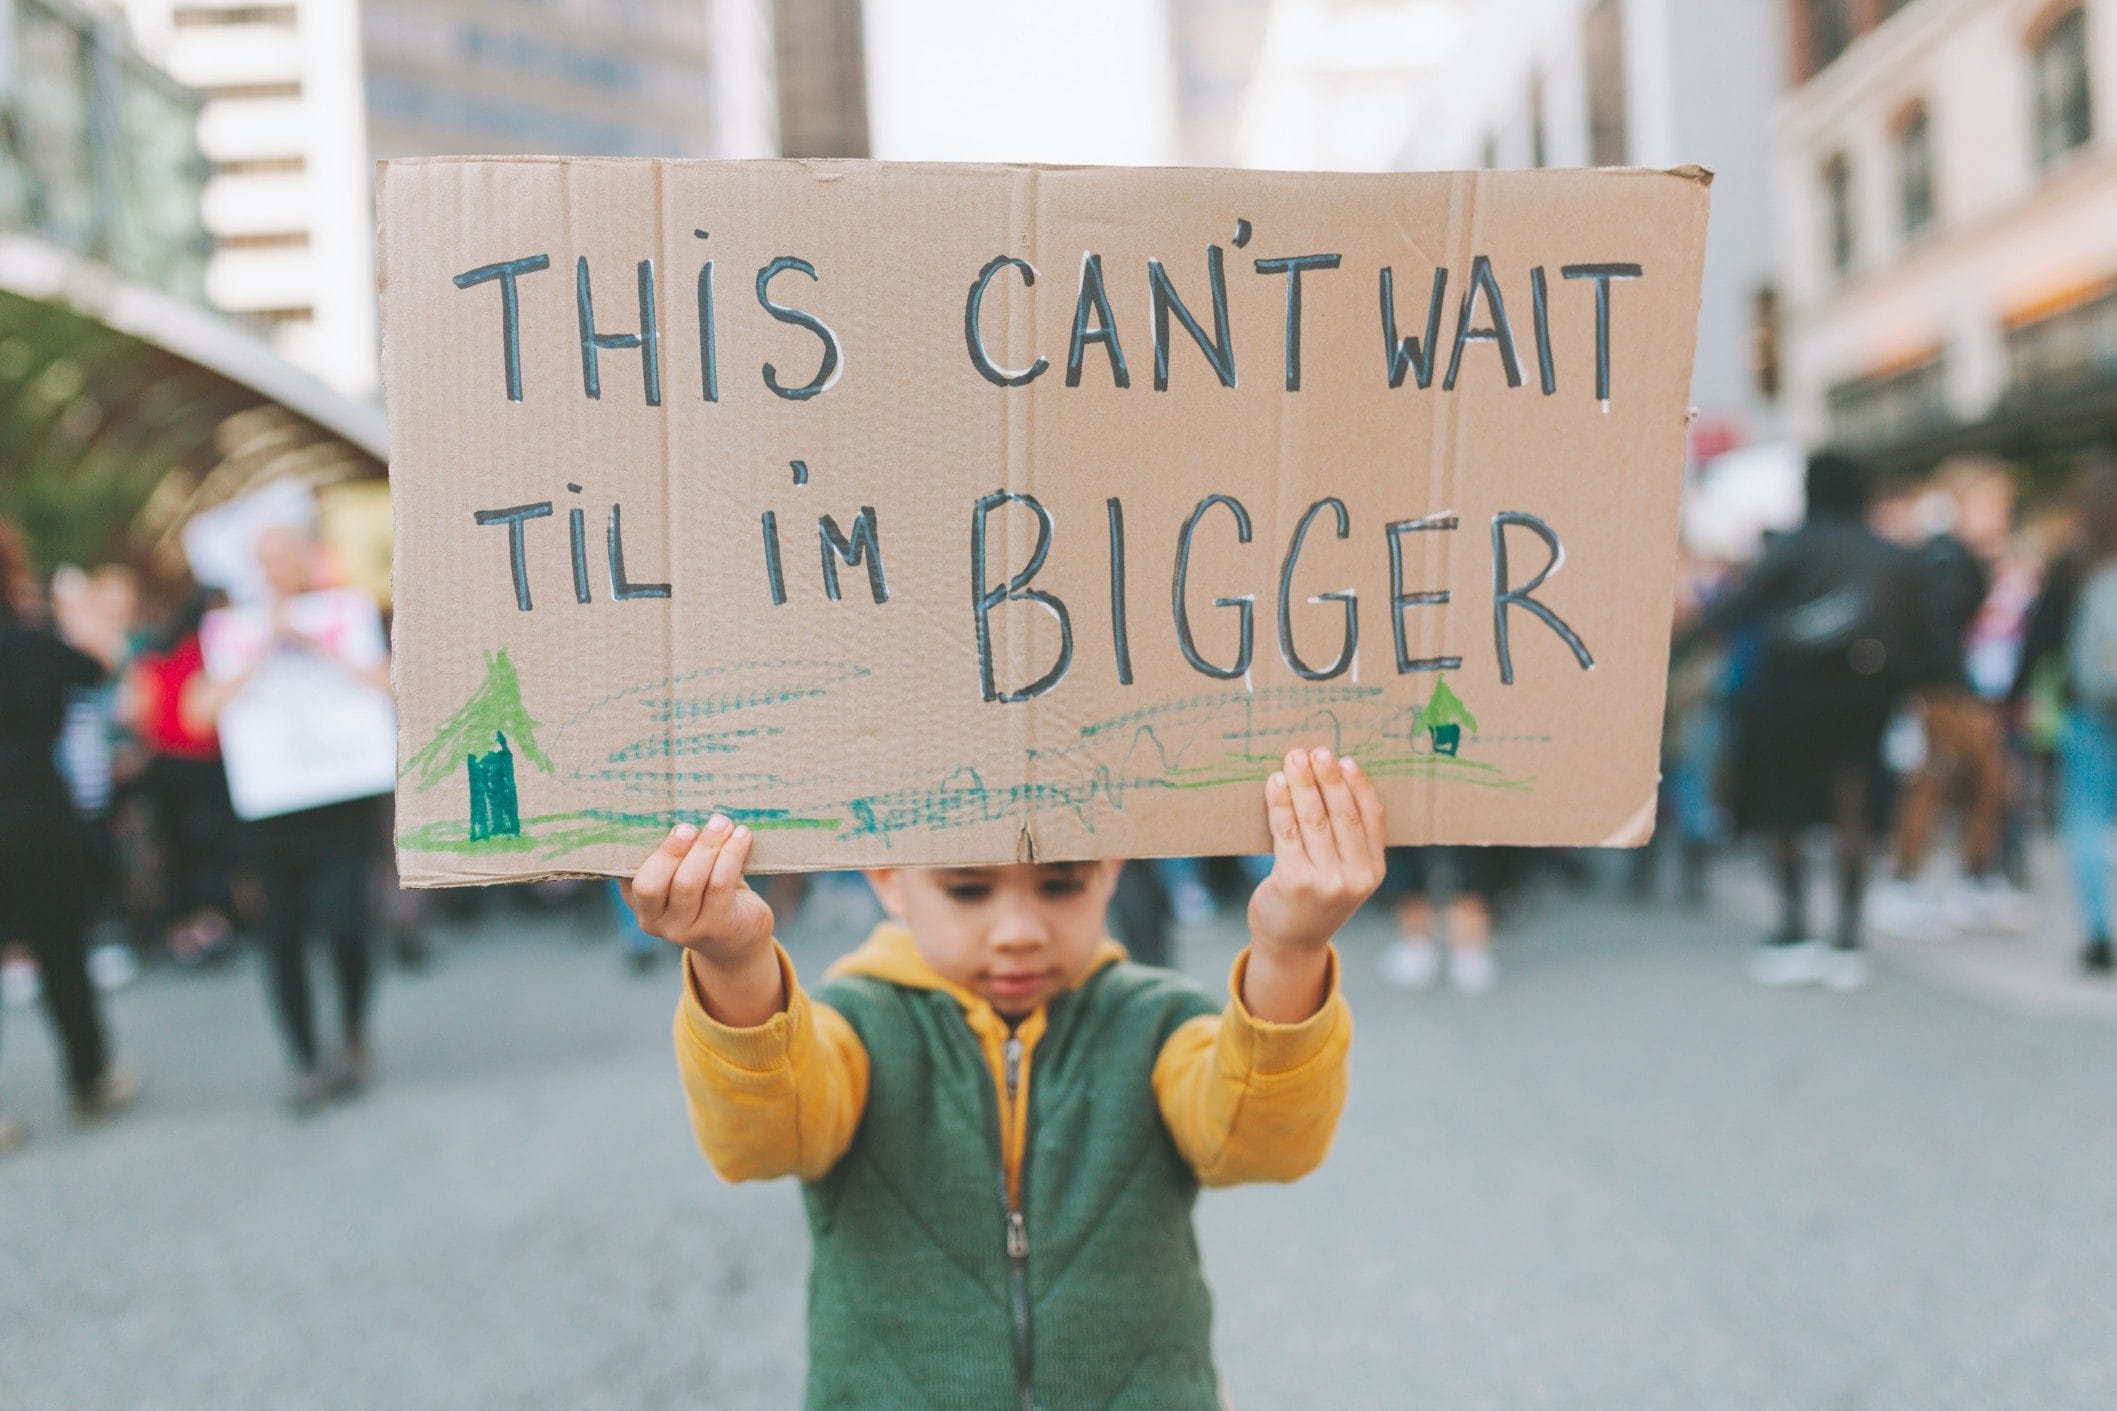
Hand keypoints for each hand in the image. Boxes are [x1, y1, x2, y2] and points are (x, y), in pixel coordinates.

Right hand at [623, 817, 775, 965]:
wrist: (739, 939)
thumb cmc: (706, 894)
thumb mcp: (683, 876)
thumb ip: (674, 855)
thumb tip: (678, 804)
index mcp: (639, 904)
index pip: (630, 878)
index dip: (643, 850)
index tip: (663, 821)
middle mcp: (654, 922)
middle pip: (654, 883)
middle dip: (673, 849)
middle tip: (691, 825)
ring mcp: (685, 930)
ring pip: (689, 882)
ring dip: (707, 847)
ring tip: (722, 823)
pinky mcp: (717, 928)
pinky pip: (720, 885)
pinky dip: (731, 855)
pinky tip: (742, 837)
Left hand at [1247, 746, 1386, 958]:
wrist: (1291, 944)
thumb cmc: (1316, 900)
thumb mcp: (1346, 876)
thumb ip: (1349, 842)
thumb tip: (1332, 781)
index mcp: (1374, 871)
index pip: (1372, 818)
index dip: (1359, 786)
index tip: (1345, 760)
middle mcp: (1355, 877)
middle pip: (1343, 815)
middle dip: (1328, 778)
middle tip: (1316, 751)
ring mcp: (1326, 881)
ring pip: (1314, 820)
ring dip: (1302, 784)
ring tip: (1293, 759)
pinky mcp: (1294, 881)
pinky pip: (1287, 832)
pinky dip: (1280, 804)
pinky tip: (1275, 784)